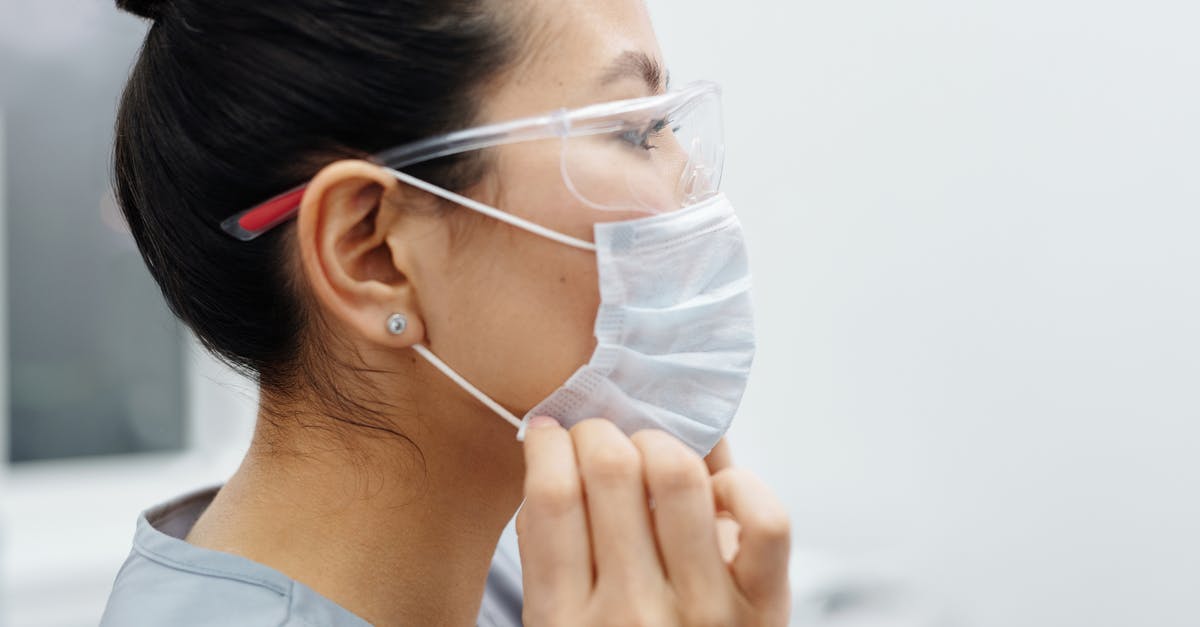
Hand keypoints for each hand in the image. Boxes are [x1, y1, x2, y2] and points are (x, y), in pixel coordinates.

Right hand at [517, 418, 791, 625]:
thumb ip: (551, 551)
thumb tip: (559, 450)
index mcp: (565, 625)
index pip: (551, 498)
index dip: (548, 445)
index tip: (551, 431)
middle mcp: (633, 617)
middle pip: (612, 472)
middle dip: (600, 431)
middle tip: (599, 433)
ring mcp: (705, 612)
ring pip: (680, 477)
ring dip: (660, 442)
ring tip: (651, 450)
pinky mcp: (765, 609)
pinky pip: (764, 520)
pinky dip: (741, 486)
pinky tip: (715, 491)